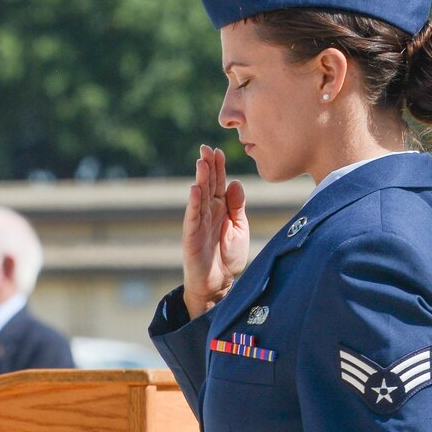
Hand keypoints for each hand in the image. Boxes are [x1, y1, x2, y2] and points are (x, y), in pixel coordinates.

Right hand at [181, 145, 249, 318]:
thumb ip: (237, 206)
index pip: (219, 183)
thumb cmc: (228, 257)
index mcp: (220, 209)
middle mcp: (207, 212)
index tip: (218, 150)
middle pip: (207, 185)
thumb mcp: (239, 227)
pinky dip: (194, 202)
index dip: (218, 167)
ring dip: (200, 179)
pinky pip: (193, 217)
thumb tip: (235, 182)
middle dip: (207, 166)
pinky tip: (195, 189)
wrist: (219, 284)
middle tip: (206, 148)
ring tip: (202, 162)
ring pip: (199, 197)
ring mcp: (198, 223)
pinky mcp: (192, 236)